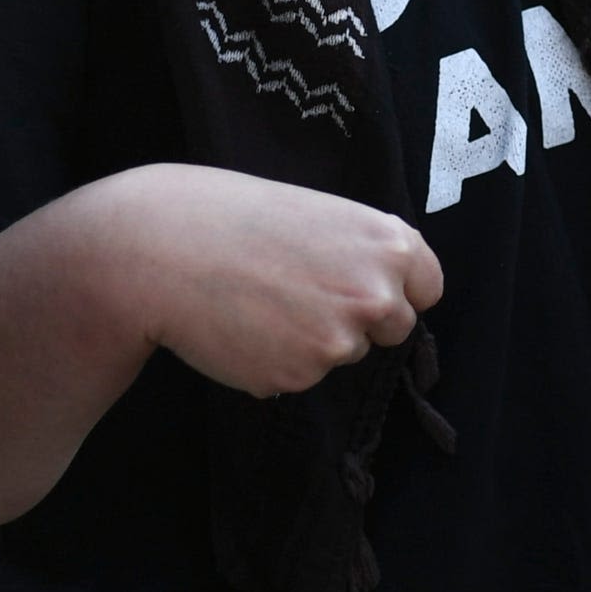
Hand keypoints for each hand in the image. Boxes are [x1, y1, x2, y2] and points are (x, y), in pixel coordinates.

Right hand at [101, 163, 444, 397]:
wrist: (163, 246)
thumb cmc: (237, 218)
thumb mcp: (319, 215)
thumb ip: (362, 252)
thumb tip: (387, 290)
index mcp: (389, 244)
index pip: (427, 289)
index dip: (398, 290)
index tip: (368, 286)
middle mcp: (377, 294)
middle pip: (394, 328)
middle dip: (358, 319)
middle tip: (301, 289)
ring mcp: (340, 340)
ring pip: (342, 352)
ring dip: (313, 339)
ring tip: (262, 298)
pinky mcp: (300, 376)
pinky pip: (300, 374)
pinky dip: (276, 358)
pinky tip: (244, 325)